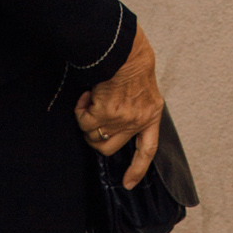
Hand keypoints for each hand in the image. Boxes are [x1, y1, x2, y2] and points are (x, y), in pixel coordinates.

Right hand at [76, 27, 162, 190]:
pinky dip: (80, 109)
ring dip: (87, 121)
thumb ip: (136, 107)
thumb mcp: (145, 87)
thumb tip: (116, 120)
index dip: (138, 168)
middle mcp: (138, 120)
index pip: (148, 149)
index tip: (128, 183)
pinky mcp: (104, 114)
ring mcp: (121, 120)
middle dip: (96, 138)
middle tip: (93, 117)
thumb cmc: (133, 61)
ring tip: (91, 99)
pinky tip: (87, 94)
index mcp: (152, 113)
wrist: (126, 48)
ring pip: (93, 137)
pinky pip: (83, 122)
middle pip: (109, 149)